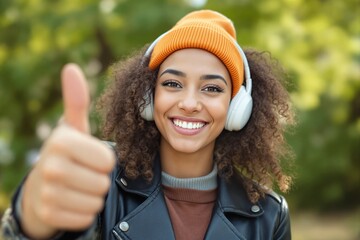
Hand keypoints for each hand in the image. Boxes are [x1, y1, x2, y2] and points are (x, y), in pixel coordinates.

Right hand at [21, 64, 114, 238]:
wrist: (40, 187)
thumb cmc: (65, 154)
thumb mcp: (72, 128)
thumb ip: (76, 101)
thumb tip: (71, 68)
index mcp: (61, 142)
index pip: (108, 160)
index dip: (104, 160)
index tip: (89, 157)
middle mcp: (51, 167)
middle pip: (103, 182)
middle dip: (98, 179)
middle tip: (82, 173)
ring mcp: (47, 193)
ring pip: (96, 201)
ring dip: (92, 195)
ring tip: (77, 186)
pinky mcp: (49, 214)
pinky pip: (86, 216)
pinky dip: (83, 211)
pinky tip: (70, 201)